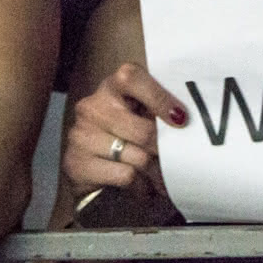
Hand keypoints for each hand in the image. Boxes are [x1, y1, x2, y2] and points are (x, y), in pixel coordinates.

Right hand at [61, 62, 187, 199]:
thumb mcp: (141, 115)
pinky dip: (138, 184)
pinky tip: (137, 182)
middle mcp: (92, 105)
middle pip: (143, 130)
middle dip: (162, 148)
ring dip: (152, 168)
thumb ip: (159, 111)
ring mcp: (81, 134)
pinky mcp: (77, 163)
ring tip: (153, 170)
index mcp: (112, 85)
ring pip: (138, 157)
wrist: (88, 169)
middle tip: (171, 156)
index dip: (159, 97)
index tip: (181, 118)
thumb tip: (186, 121)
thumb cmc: (125, 135)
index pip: (132, 78)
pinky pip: (125, 175)